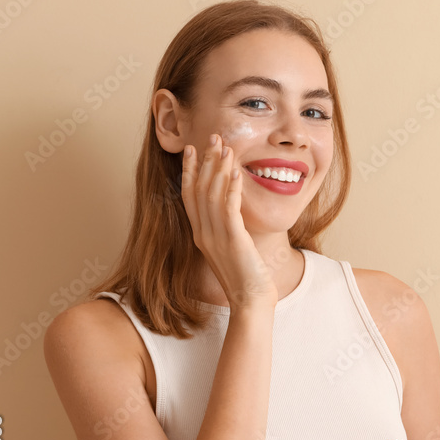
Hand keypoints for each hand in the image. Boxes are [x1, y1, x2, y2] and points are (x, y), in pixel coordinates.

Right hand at [180, 134, 277, 309]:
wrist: (250, 301)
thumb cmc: (246, 279)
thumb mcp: (232, 249)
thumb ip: (228, 230)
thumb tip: (233, 213)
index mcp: (201, 235)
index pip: (190, 196)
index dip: (190, 171)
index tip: (192, 151)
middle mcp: (203, 234)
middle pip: (198, 190)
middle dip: (205, 161)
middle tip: (212, 138)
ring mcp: (215, 237)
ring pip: (211, 195)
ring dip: (219, 169)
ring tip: (225, 147)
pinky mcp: (232, 241)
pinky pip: (228, 209)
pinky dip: (231, 188)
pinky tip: (237, 172)